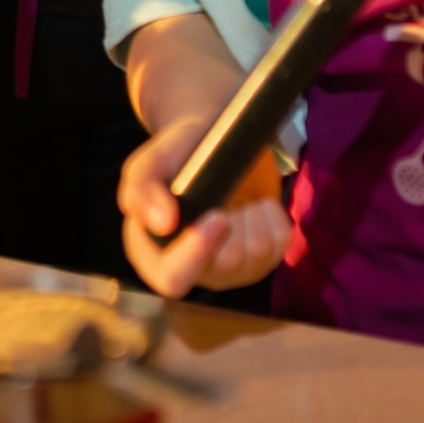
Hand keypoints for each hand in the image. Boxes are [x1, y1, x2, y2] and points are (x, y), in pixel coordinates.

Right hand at [118, 113, 289, 297]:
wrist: (213, 143)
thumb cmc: (178, 156)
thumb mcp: (152, 161)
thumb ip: (142, 188)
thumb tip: (162, 223)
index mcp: (153, 253)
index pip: (172, 279)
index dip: (196, 254)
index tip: (218, 216)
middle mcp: (193, 269)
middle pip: (225, 265)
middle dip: (232, 222)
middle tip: (224, 192)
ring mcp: (231, 269)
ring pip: (257, 253)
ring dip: (251, 214)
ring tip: (234, 194)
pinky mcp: (263, 260)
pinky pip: (280, 243)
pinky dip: (272, 213)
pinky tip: (253, 203)